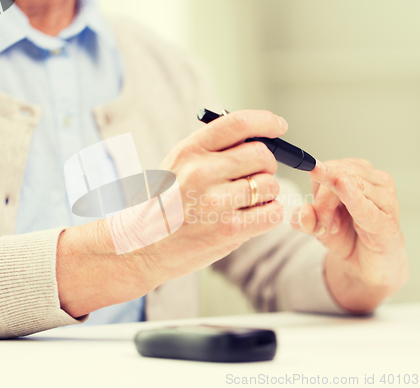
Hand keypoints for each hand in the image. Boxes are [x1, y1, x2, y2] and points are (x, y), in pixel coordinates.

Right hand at [57, 110, 287, 317]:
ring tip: (246, 201)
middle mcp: (201, 172)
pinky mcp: (228, 230)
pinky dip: (269, 213)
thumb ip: (212, 151)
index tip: (278, 126)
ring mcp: (214, 202)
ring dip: (266, 192)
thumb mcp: (177, 166)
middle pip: (261, 154)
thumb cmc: (164, 204)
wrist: (141, 246)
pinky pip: (272, 212)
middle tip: (256, 175)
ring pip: (270, 184)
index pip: (237, 123)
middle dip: (266, 164)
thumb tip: (258, 139)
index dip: (265, 121)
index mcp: (188, 151)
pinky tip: (252, 216)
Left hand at [290, 159, 408, 312]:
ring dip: (330, 211)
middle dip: (322, 199)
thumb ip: (304, 219)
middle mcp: (376, 180)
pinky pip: (367, 207)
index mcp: (358, 174)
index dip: (317, 185)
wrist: (368, 265)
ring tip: (333, 228)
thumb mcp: (317, 226)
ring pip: (350, 187)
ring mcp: (386, 200)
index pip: (331, 166)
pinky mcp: (388, 223)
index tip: (316, 210)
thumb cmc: (347, 237)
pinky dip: (353, 199)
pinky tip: (346, 190)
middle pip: (339, 173)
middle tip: (322, 223)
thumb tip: (303, 210)